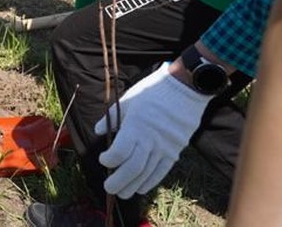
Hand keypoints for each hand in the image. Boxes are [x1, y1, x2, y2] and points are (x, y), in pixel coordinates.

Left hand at [94, 62, 212, 197]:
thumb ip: (112, 118)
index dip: (109, 160)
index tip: (103, 160)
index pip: (120, 152)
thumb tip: (97, 130)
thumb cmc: (152, 92)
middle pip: (132, 168)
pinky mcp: (175, 151)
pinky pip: (162, 172)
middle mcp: (150, 140)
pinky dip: (150, 182)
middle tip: (109, 188)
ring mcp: (164, 148)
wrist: (184, 89)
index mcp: (135, 126)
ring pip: (147, 173)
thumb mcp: (127, 100)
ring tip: (122, 192)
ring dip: (132, 185)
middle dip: (119, 181)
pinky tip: (140, 188)